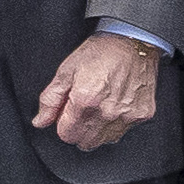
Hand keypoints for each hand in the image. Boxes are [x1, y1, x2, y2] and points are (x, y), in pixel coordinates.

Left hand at [33, 32, 163, 153]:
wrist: (134, 42)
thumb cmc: (101, 52)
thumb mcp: (66, 70)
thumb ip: (51, 100)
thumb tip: (40, 121)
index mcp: (86, 100)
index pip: (66, 135)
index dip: (64, 124)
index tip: (68, 111)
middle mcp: (108, 112)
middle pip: (85, 142)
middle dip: (79, 129)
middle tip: (83, 108)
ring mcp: (127, 115)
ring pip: (104, 140)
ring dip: (98, 129)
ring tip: (100, 105)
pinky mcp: (142, 115)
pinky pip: (123, 132)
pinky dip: (116, 123)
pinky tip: (115, 104)